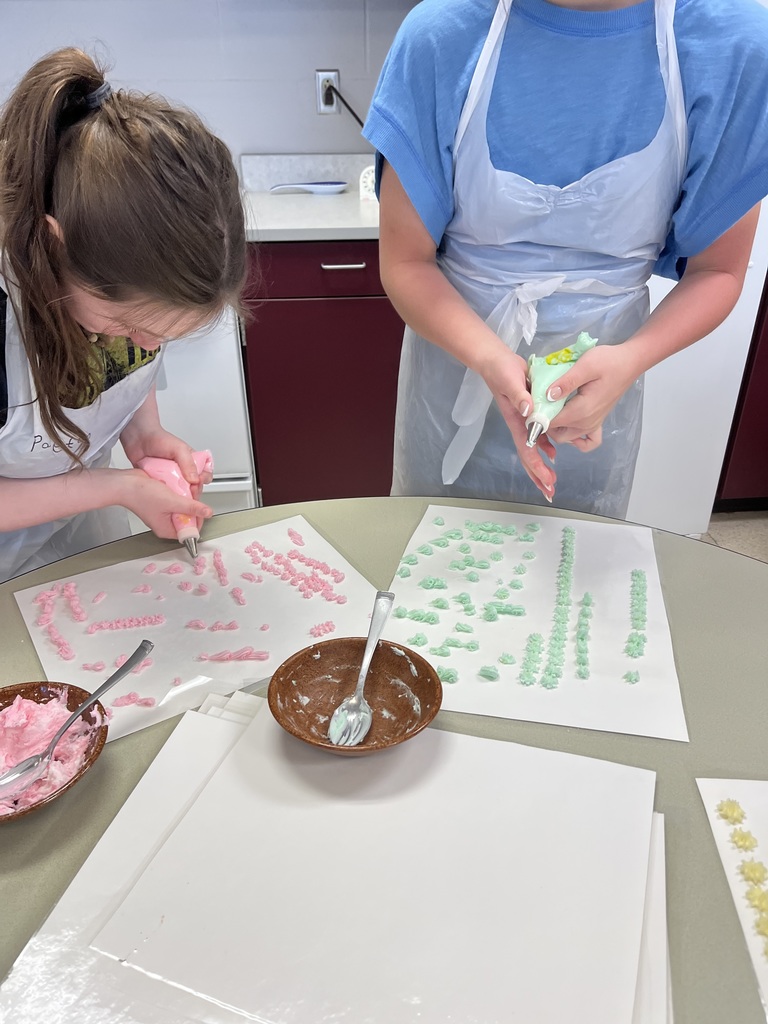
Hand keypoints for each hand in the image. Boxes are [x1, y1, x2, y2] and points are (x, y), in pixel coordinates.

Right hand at [118, 469, 212, 539]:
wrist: (125, 482)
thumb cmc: (141, 495)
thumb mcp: (172, 501)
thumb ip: (191, 507)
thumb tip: (207, 512)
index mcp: (167, 529)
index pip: (191, 530)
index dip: (199, 518)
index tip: (201, 506)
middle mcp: (166, 522)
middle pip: (189, 516)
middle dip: (194, 504)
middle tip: (193, 491)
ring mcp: (164, 511)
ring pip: (184, 505)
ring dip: (188, 495)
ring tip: (186, 486)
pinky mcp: (162, 500)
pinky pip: (177, 497)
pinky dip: (180, 491)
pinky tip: (179, 484)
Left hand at [120, 424, 212, 498]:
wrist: (138, 439)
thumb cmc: (159, 439)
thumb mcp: (178, 448)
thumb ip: (188, 463)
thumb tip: (195, 479)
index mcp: (192, 462)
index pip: (205, 474)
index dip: (203, 480)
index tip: (198, 483)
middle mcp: (183, 471)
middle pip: (194, 487)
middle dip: (193, 492)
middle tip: (188, 494)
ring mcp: (172, 478)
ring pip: (181, 492)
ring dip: (180, 496)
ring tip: (177, 497)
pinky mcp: (161, 483)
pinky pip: (167, 493)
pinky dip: (167, 496)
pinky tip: (166, 497)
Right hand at [481, 349, 557, 500]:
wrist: (496, 361)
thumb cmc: (501, 370)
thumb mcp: (510, 381)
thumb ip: (520, 396)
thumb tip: (530, 411)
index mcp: (516, 421)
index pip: (527, 450)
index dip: (537, 467)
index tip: (548, 481)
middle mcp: (520, 425)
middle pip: (529, 456)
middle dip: (539, 476)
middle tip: (550, 493)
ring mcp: (525, 420)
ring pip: (535, 449)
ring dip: (542, 465)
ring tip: (552, 481)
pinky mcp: (531, 412)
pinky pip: (540, 435)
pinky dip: (547, 446)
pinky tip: (554, 453)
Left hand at [543, 344, 641, 450]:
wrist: (629, 363)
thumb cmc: (608, 361)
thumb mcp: (585, 365)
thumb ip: (565, 382)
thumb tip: (547, 396)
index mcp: (581, 410)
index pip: (551, 423)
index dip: (537, 416)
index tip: (530, 405)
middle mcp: (587, 423)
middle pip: (557, 434)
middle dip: (544, 424)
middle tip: (538, 406)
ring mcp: (593, 424)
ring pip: (568, 438)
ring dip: (557, 430)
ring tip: (550, 411)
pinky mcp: (597, 422)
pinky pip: (587, 441)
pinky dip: (577, 440)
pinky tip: (569, 426)